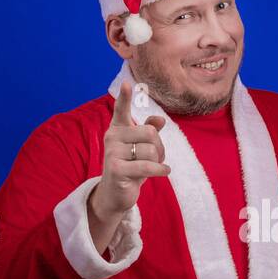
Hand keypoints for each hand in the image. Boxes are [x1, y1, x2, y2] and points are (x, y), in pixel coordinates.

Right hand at [88, 80, 168, 251]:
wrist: (115, 194)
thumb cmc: (130, 167)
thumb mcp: (141, 149)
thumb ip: (149, 132)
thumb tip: (161, 120)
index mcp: (118, 129)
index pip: (121, 110)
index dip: (125, 97)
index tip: (127, 84)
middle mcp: (113, 138)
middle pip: (150, 133)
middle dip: (160, 147)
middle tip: (157, 158)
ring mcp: (113, 154)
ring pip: (151, 150)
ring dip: (158, 161)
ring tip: (153, 168)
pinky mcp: (116, 170)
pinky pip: (146, 166)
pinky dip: (160, 170)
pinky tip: (165, 171)